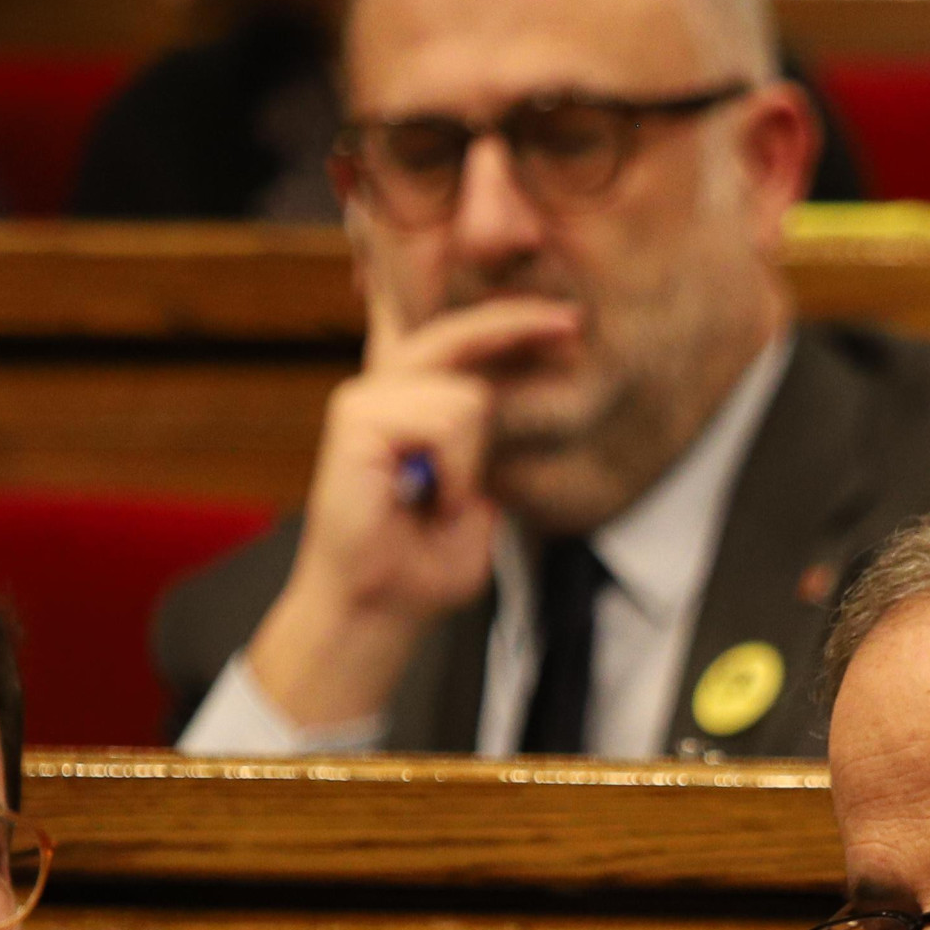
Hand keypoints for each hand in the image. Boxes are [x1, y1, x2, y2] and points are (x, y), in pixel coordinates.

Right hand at [239, 296, 580, 730]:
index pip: (448, 341)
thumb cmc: (420, 567)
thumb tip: (507, 389)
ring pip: (466, 395)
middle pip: (458, 333)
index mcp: (410, 406)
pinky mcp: (356, 417)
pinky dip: (455, 469)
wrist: (378, 612)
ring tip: (445, 501)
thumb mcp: (477, 496)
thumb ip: (487, 446)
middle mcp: (383, 392)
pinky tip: (431, 499)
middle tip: (573, 324)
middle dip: (517, 323)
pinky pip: (445, 419)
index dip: (500, 318)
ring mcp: (366, 400)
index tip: (562, 320)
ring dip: (473, 460)